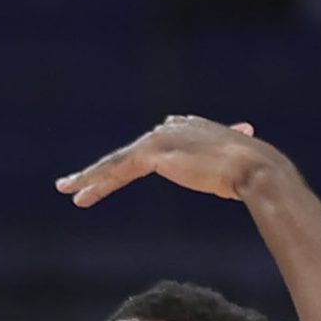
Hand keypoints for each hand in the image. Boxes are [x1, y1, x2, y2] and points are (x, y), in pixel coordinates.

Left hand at [56, 116, 287, 208]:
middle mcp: (170, 127)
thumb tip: (248, 154)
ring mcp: (161, 138)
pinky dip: (98, 181)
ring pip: (117, 161)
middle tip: (71, 185)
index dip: (125, 165)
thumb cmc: (249, 173)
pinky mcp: (154, 152)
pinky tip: (82, 193)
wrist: (254, 168)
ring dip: (90, 178)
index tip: (111, 177)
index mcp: (187, 128)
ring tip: (66, 190)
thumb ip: (226, 163)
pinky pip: (118, 169)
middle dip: (99, 171)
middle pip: (127, 154)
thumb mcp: (232, 167)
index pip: (148, 148)